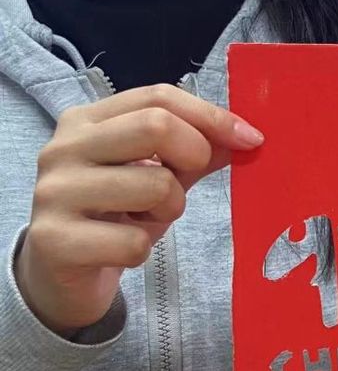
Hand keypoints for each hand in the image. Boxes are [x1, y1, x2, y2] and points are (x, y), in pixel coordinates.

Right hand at [15, 84, 264, 334]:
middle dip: (193, 157)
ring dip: (170, 209)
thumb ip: (196, 151)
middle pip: (156, 127)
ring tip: (145, 220)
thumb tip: (245, 136)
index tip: (250, 139)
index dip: (212, 116)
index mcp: (87, 121)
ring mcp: (54, 193)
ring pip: (155, 185)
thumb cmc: (115, 215)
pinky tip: (121, 249)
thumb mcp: (157, 174)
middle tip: (185, 185)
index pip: (158, 97)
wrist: (60, 273)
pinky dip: (142, 250)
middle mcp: (63, 148)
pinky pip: (135, 242)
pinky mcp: (55, 240)